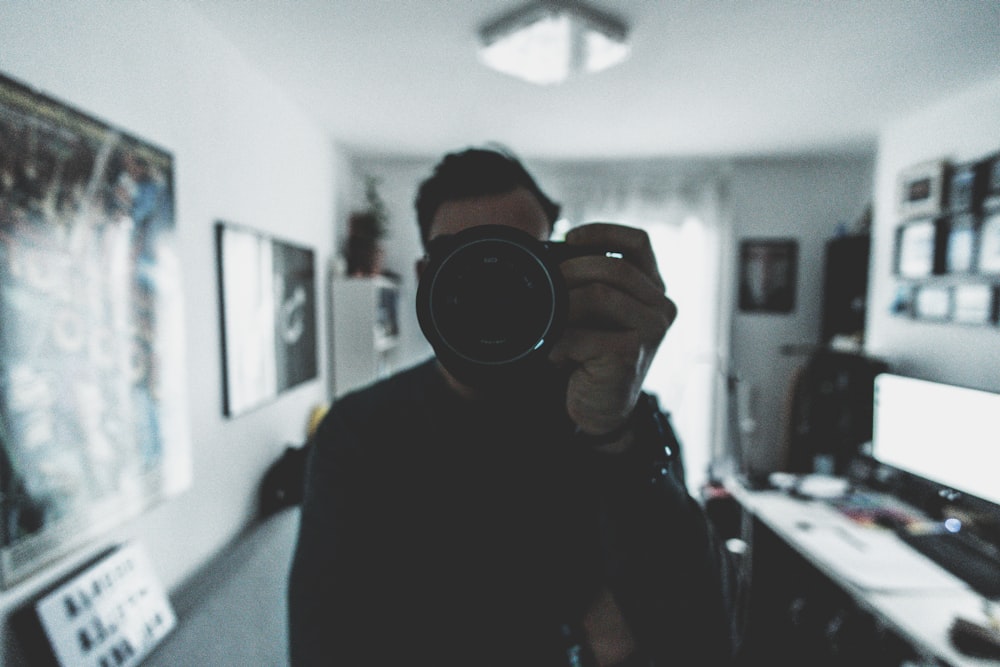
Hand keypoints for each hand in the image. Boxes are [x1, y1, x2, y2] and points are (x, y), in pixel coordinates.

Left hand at [548, 223, 676, 446]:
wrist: (598, 405)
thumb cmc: (590, 353)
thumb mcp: (591, 310)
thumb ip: (585, 281)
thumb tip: (547, 254)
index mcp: (653, 287)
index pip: (638, 242)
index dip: (603, 232)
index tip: (569, 239)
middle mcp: (661, 305)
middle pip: (614, 267)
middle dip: (572, 272)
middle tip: (545, 288)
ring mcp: (652, 329)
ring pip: (600, 295)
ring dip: (564, 306)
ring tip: (548, 324)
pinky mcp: (633, 353)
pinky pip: (587, 334)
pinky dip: (561, 341)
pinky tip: (555, 354)